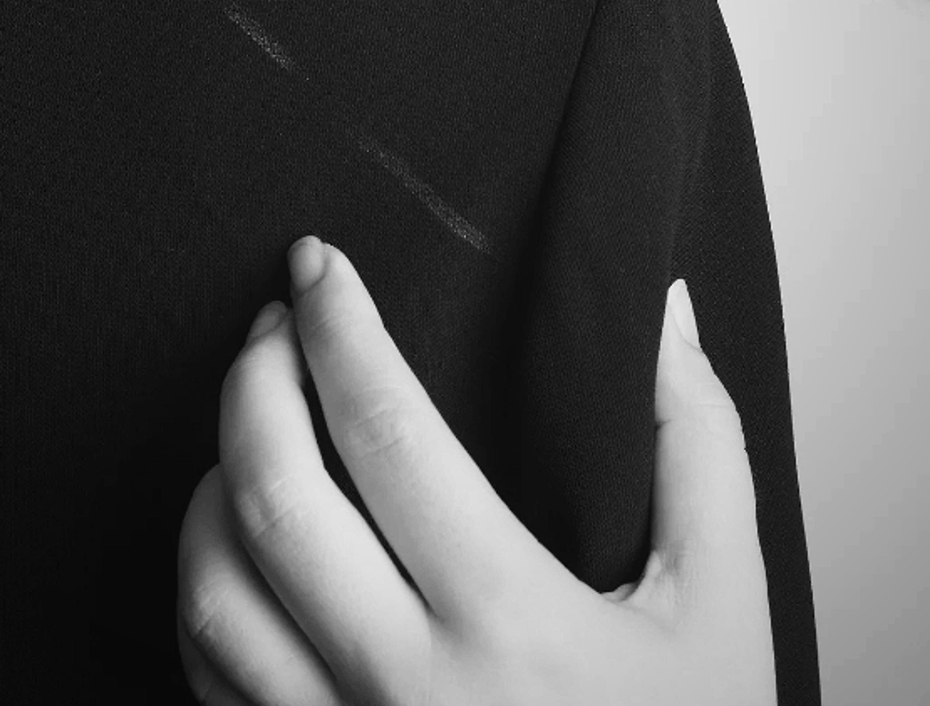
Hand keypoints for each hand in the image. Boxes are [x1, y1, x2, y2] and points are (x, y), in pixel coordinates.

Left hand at [176, 236, 776, 704]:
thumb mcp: (725, 608)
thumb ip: (696, 446)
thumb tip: (660, 311)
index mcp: (508, 621)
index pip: (383, 431)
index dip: (337, 325)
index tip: (317, 264)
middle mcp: (402, 686)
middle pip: (269, 492)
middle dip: (250, 378)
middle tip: (270, 324)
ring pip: (211, 587)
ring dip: (208, 481)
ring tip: (247, 426)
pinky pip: (211, 678)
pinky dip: (205, 589)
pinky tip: (237, 547)